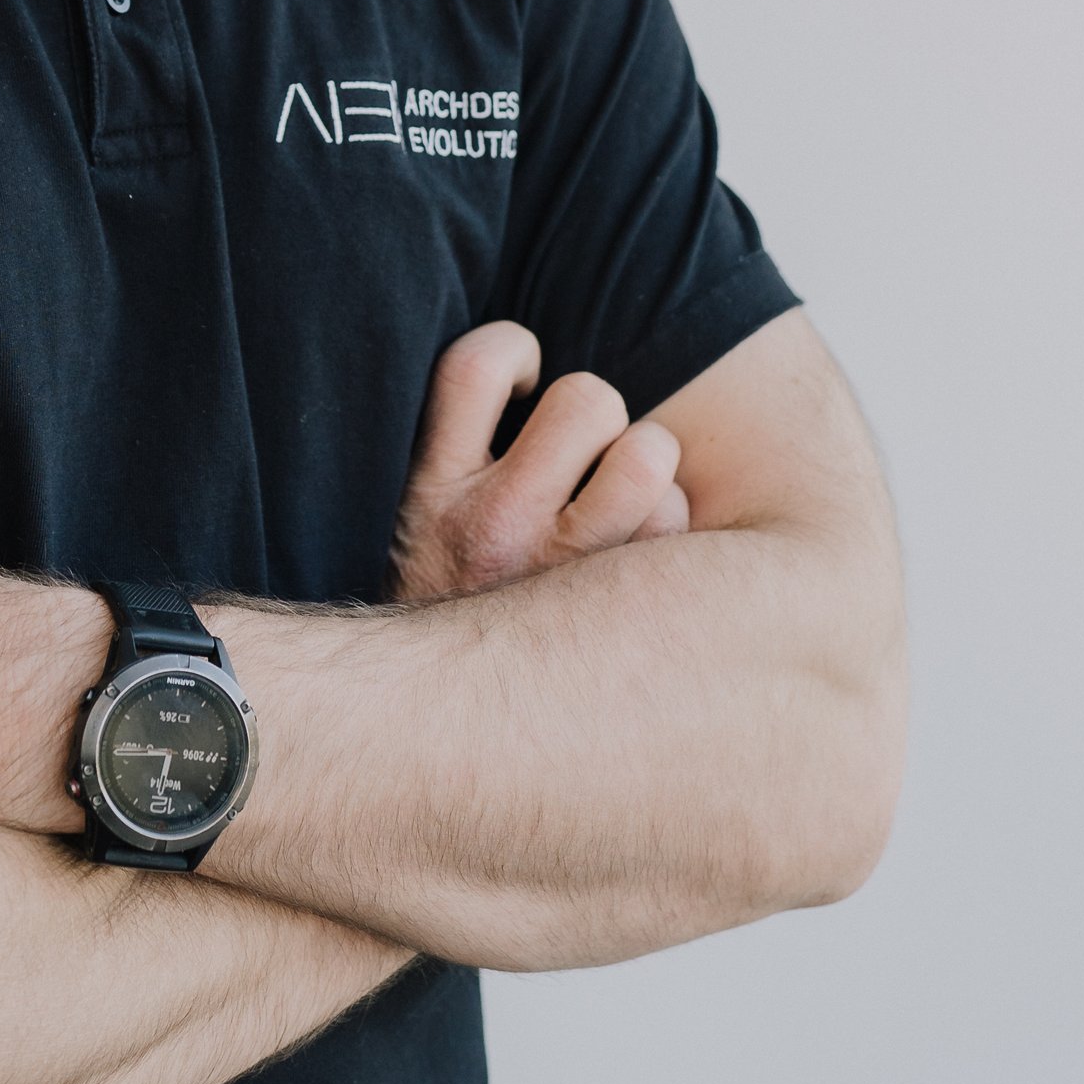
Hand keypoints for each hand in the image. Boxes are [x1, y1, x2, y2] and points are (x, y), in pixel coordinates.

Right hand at [390, 323, 687, 604]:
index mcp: (427, 493)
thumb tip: (524, 385)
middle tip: (573, 455)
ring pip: (647, 454)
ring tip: (610, 495)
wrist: (426, 730)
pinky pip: (674, 520)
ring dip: (641, 461)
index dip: (514, 353)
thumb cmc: (438, 602)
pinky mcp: (622, 613)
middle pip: (588, 400)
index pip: (481, 364)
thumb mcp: (409, 519)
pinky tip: (635, 541)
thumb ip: (450, 447)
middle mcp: (491, 532)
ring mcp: (564, 577)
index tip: (519, 386)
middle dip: (593, 416)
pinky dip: (667, 518)